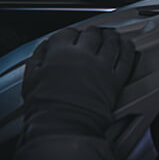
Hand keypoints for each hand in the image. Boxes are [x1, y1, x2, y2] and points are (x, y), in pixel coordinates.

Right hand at [21, 26, 137, 138]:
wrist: (64, 127)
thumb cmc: (46, 109)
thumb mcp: (30, 80)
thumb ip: (37, 59)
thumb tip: (43, 49)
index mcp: (61, 52)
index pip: (66, 33)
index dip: (68, 34)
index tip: (69, 37)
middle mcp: (83, 55)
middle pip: (91, 34)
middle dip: (91, 32)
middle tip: (91, 34)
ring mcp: (101, 66)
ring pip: (110, 42)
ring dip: (111, 36)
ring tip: (111, 35)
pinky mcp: (115, 80)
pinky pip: (126, 59)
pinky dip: (127, 50)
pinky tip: (127, 46)